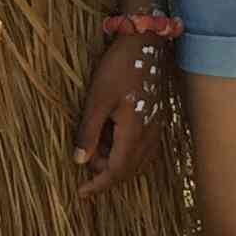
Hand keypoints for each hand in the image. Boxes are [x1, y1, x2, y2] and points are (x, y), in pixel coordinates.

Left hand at [73, 34, 166, 198]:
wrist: (144, 43)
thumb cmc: (118, 68)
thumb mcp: (96, 100)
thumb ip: (89, 133)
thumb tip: (79, 162)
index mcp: (135, 133)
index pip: (117, 172)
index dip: (99, 185)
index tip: (81, 193)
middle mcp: (150, 136)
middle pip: (129, 170)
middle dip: (105, 172)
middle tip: (84, 157)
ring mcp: (156, 128)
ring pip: (136, 161)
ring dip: (115, 161)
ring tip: (95, 144)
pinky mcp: (156, 120)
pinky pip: (142, 148)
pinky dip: (124, 150)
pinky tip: (111, 135)